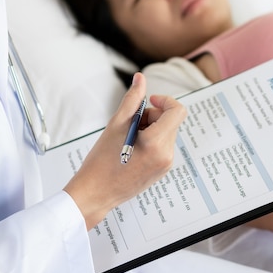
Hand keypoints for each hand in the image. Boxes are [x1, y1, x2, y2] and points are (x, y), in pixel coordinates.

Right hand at [63, 72, 186, 229]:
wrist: (95, 193)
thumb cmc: (101, 160)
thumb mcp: (116, 125)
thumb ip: (132, 99)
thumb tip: (141, 78)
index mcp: (156, 143)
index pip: (177, 111)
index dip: (165, 101)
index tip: (149, 102)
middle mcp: (166, 155)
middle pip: (171, 121)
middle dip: (152, 116)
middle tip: (130, 123)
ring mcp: (165, 165)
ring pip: (167, 133)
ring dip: (151, 128)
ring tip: (128, 138)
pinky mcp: (162, 171)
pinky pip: (163, 146)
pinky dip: (151, 141)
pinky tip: (132, 149)